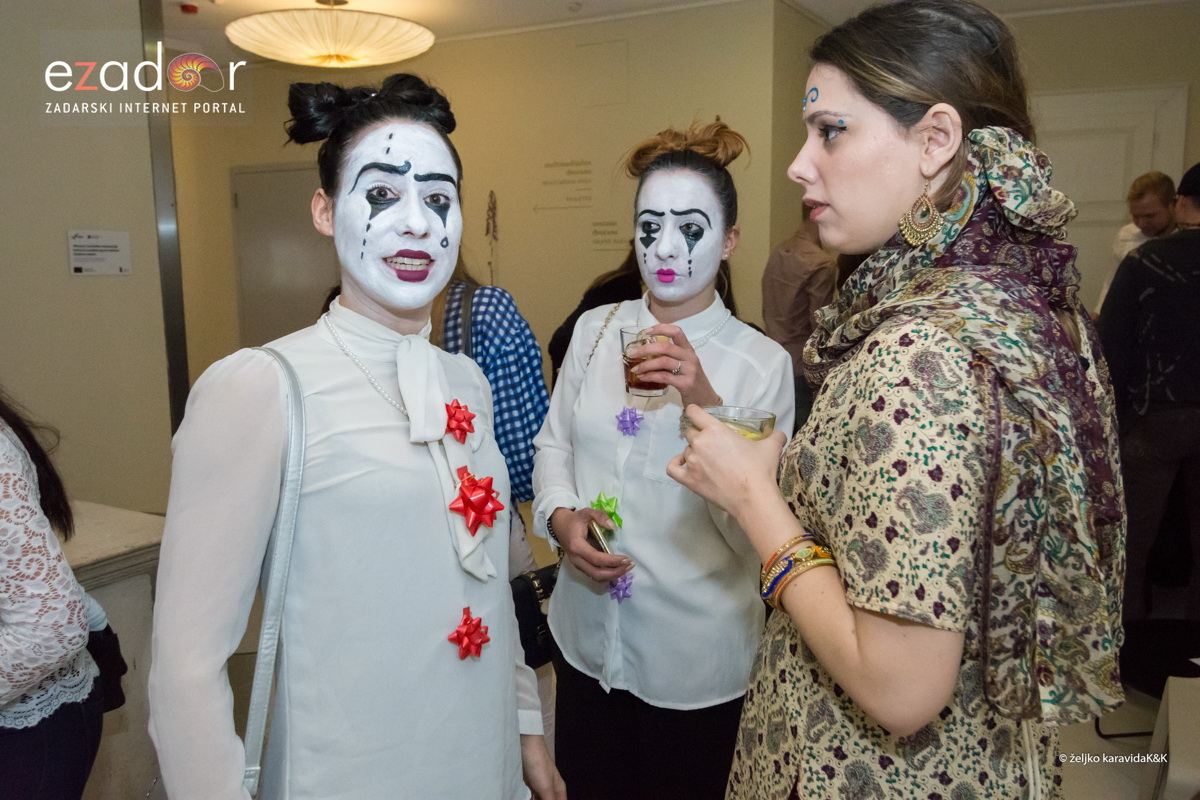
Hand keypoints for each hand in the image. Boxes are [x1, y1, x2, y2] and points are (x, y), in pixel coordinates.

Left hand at [521, 734, 567, 799]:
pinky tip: (524, 798)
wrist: (525, 748)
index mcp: (559, 790)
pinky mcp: (528, 786)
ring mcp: (539, 788)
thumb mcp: (546, 788)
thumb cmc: (539, 766)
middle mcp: (550, 790)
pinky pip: (530, 798)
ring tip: (530, 798)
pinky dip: (528, 799)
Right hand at [551, 507, 631, 582]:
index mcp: (577, 546)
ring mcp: (577, 564)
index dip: (612, 561)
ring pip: (596, 577)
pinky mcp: (580, 566)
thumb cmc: (574, 520)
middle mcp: (576, 559)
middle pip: (597, 573)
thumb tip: (613, 526)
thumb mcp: (586, 512)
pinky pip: (594, 575)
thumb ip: (600, 516)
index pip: (596, 559)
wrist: (559, 525)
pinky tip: (617, 569)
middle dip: (615, 572)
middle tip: (629, 565)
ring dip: (612, 575)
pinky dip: (607, 575)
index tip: (626, 558)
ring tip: (626, 568)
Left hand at [630, 324, 721, 407]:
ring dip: (646, 364)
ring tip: (635, 369)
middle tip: (632, 353)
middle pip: (666, 346)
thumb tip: (645, 352)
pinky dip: (650, 376)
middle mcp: (690, 357)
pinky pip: (664, 377)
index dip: (661, 328)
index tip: (646, 331)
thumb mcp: (684, 365)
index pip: (677, 332)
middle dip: (646, 349)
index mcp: (688, 350)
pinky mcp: (686, 383)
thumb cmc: (691, 380)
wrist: (705, 400)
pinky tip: (642, 377)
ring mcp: (689, 370)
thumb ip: (670, 357)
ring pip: (663, 361)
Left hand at [667, 405, 786, 516]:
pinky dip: (676, 463)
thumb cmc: (760, 469)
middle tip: (712, 445)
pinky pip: (673, 467)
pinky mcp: (688, 479)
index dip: (695, 413)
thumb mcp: (771, 447)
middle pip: (690, 432)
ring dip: (693, 452)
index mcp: (715, 430)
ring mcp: (692, 461)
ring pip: (686, 450)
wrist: (753, 497)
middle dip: (699, 435)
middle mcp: (700, 442)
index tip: (699, 417)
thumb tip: (780, 434)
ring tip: (707, 460)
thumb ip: (774, 436)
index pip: (694, 412)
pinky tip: (684, 464)